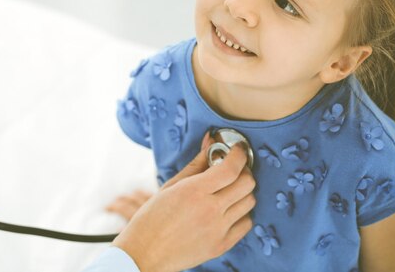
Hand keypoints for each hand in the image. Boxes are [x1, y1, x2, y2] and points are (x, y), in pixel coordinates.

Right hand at [112, 133, 255, 271]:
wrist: (145, 253)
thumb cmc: (153, 217)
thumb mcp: (171, 185)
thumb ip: (196, 163)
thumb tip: (211, 141)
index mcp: (194, 191)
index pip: (231, 168)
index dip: (239, 154)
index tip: (238, 149)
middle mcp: (210, 210)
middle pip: (247, 184)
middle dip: (244, 171)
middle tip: (233, 169)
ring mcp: (218, 230)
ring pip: (249, 202)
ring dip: (243, 191)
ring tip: (228, 190)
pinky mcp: (222, 246)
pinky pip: (246, 224)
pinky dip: (241, 214)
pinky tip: (228, 210)